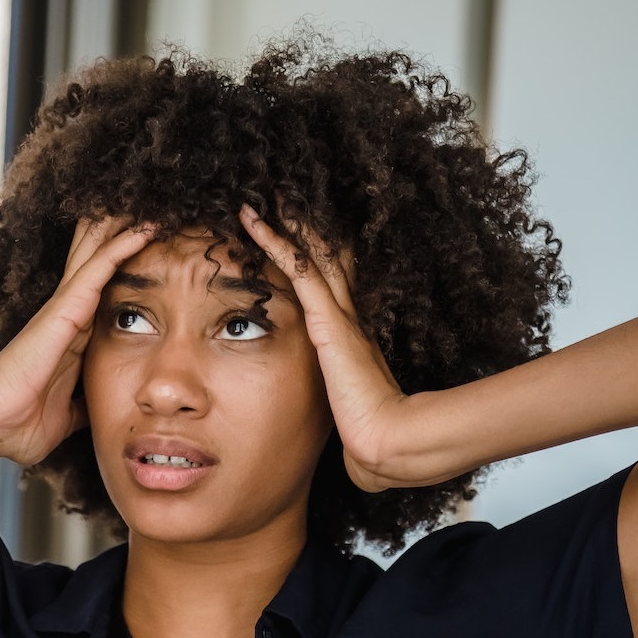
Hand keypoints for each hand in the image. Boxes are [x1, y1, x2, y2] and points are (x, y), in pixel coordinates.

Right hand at [0, 217, 154, 463]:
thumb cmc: (21, 421)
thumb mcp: (66, 414)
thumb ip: (82, 405)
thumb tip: (97, 411)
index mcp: (71, 337)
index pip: (101, 291)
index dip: (120, 266)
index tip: (145, 247)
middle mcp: (68, 315)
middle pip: (96, 261)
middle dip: (118, 233)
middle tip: (144, 204)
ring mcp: (66, 308)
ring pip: (99, 253)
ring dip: (123, 227)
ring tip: (148, 200)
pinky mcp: (66, 309)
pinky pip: (101, 268)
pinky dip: (123, 245)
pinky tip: (145, 226)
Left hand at [240, 204, 409, 491]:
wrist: (387, 446)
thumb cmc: (370, 442)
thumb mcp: (344, 420)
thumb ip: (337, 418)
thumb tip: (340, 444)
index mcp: (348, 341)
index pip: (326, 288)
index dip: (312, 258)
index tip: (293, 235)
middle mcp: (345, 319)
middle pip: (322, 258)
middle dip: (301, 226)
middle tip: (278, 192)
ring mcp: (337, 316)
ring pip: (309, 252)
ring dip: (284, 221)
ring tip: (259, 193)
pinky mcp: (326, 320)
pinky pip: (295, 267)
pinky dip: (272, 239)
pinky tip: (249, 217)